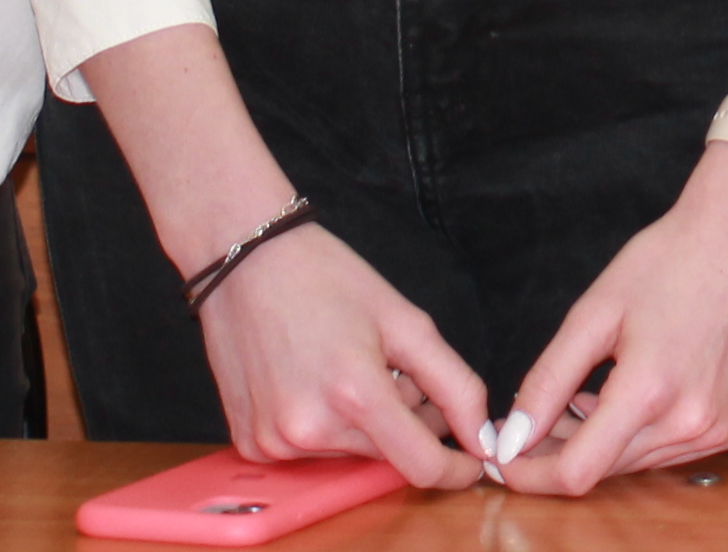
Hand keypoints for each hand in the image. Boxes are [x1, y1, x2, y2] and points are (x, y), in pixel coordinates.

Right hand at [201, 225, 483, 488]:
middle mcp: (309, 429)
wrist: (244, 260)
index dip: (456, 468)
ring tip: (347, 365)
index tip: (473, 458)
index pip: (421, 466)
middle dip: (408, 420)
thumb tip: (483, 436)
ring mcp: (274, 442)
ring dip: (367, 422)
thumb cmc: (325, 278)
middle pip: (388, 453)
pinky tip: (314, 379)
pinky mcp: (252, 444)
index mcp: (354, 394)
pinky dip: (328, 425)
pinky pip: (312, 450)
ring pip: (352, 452)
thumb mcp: (406, 321)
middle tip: (394, 368)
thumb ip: (455, 384)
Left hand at [491, 144, 727, 488]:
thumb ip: (548, 381)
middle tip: (534, 419)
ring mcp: (720, 429)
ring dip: (602, 444)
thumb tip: (511, 438)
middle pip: (606, 471)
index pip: (577, 472)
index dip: (531, 475)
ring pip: (638, 464)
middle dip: (560, 453)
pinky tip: (628, 397)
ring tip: (582, 398)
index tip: (505, 459)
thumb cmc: (671, 262)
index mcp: (650, 391)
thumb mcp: (594, 313)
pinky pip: (672, 450)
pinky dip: (641, 436)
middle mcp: (691, 421)